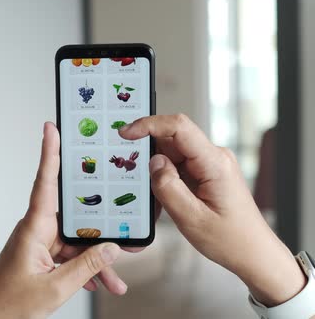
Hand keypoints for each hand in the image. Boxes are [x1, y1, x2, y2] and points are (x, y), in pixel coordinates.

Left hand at [0, 122, 125, 318]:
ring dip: (95, 260)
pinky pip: (69, 255)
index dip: (49, 152)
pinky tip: (101, 282)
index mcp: (34, 228)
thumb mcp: (56, 287)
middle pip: (75, 219)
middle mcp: (37, 230)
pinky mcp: (41, 256)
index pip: (45, 181)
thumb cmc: (8, 305)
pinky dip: (84, 268)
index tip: (52, 128)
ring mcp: (39, 243)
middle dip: (100, 231)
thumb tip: (112, 249)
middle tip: (124, 230)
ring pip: (76, 241)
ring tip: (116, 279)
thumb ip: (87, 266)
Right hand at [120, 114, 306, 306]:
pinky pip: (176, 167)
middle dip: (148, 156)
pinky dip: (164, 181)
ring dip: (156, 174)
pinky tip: (165, 202)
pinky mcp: (205, 172)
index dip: (148, 125)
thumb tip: (153, 161)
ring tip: (157, 201)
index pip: (178, 127)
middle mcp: (213, 157)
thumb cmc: (230, 239)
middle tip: (134, 179)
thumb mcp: (191, 218)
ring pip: (170, 155)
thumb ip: (168, 187)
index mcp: (214, 163)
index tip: (125, 133)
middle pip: (170, 140)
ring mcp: (209, 164)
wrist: (252, 252)